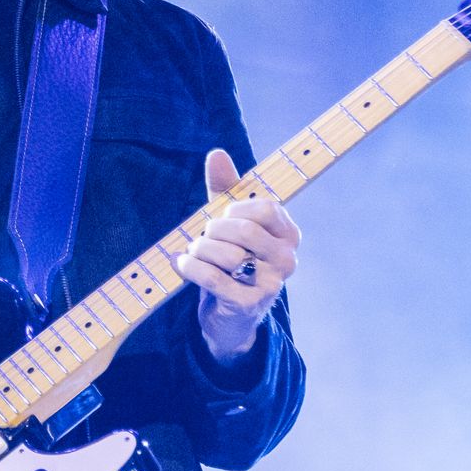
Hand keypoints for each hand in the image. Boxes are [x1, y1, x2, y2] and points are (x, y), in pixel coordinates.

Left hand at [173, 148, 300, 364]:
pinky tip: (182, 263)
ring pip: (227, 254)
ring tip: (193, 252)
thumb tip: (217, 153)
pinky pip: (213, 277)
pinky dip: (191, 267)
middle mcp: (287, 260)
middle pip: (244, 230)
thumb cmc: (231, 261)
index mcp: (288, 235)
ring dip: (199, 250)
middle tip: (204, 236)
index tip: (224, 217)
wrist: (229, 317)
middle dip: (214, 230)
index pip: (266, 208)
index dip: (236, 209)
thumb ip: (225, 189)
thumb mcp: (229, 223)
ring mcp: (271, 285)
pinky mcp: (248, 305)